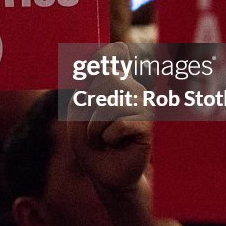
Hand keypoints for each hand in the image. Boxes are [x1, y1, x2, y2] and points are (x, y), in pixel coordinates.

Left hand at [66, 42, 152, 197]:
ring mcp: (143, 106)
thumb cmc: (91, 145)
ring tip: (103, 139)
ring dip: (95, 128)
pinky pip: (118, 125)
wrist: (105, 175)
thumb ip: (83, 93)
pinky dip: (108, 138)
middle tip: (93, 129)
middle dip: (89, 108)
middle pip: (106, 80)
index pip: (114, 58)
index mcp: (115, 84)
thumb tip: (94, 77)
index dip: (109, 53)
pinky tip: (115, 144)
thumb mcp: (78, 116)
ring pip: (109, 105)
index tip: (111, 50)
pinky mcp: (148, 125)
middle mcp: (132, 90)